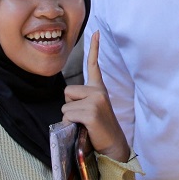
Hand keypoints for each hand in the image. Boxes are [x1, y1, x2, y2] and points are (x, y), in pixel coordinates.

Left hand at [62, 31, 129, 162]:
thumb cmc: (98, 130)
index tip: (96, 32)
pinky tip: (84, 129)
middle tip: (84, 118)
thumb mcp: (91, 110)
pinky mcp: (91, 112)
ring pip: (66, 105)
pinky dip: (71, 124)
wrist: (112, 147)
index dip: (95, 47)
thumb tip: (67, 104)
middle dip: (70, 106)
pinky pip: (68, 115)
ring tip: (85, 125)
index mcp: (99, 89)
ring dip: (70, 117)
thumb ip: (81, 101)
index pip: (94, 65)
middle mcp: (99, 91)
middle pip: (67, 91)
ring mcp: (96, 100)